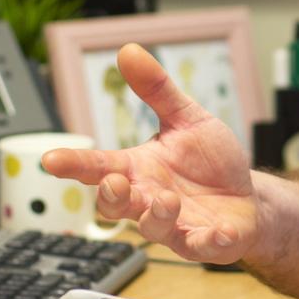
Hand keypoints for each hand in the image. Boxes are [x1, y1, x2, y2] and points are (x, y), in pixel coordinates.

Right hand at [43, 43, 257, 262]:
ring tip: (169, 200)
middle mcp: (149, 200)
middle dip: (111, 197)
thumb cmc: (210, 162)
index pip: (98, 167)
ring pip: (152, 228)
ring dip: (157, 216)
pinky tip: (218, 232)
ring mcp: (175, 225)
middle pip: (115, 206)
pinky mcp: (205, 241)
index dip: (74, 164)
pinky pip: (202, 246)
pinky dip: (209, 241)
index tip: (51, 160)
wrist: (247, 196)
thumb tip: (129, 51)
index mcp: (139, 169)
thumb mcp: (187, 118)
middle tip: (116, 183)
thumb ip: (157, 90)